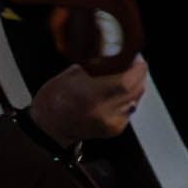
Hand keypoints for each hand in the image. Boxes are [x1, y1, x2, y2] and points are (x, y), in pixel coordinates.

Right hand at [25, 57, 147, 146]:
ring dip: (134, 88)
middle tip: (134, 65)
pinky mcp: (115, 129)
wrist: (49, 128)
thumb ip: (93, 67)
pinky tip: (116, 95)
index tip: (137, 59)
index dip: (137, 69)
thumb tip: (112, 57)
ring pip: (135, 100)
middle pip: (136, 90)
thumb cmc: (54, 100)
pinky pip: (130, 110)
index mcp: (91, 95)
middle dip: (139, 75)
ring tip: (124, 79)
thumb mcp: (69, 75)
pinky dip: (127, 100)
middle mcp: (104, 111)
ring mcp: (111, 122)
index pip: (127, 82)